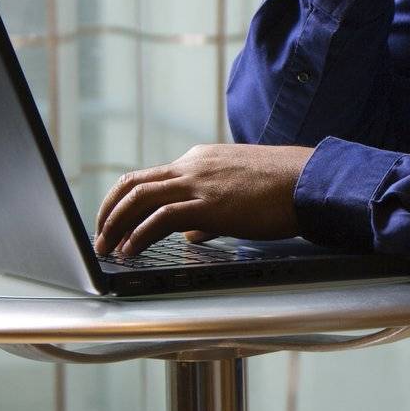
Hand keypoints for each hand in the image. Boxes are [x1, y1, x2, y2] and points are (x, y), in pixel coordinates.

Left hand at [93, 143, 315, 257]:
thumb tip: (192, 234)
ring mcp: (199, 182)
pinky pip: (161, 219)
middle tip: (99, 236)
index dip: (125, 201)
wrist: (310, 181)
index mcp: (200, 159)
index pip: (150, 177)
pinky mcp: (209, 203)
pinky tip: (132, 251)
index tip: (115, 222)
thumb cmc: (283, 188)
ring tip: (106, 247)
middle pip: (134, 183)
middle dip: (109, 211)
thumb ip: (210, 211)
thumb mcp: (239, 193)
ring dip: (116, 224)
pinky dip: (139, 235)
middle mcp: (193, 166)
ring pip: (140, 198)